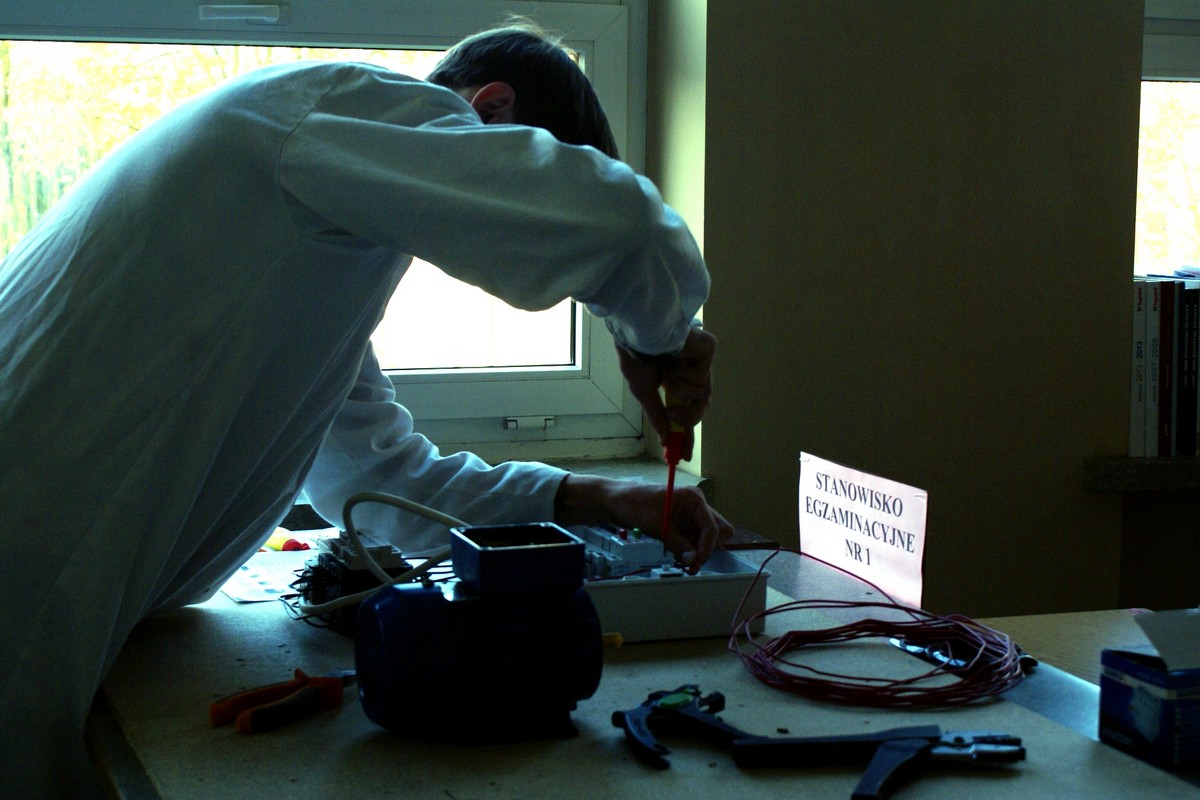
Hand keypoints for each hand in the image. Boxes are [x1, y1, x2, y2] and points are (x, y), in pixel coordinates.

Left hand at [554, 474, 733, 572]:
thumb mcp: (655, 524)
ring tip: (679, 558)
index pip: (713, 529)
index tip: (694, 563)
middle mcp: (697, 506)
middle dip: (707, 549)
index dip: (706, 549)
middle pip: (719, 532)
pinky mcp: (684, 524)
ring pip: (708, 538)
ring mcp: (691, 515)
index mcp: (694, 498)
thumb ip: (676, 543)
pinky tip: (674, 553)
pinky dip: (688, 550)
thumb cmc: (633, 503)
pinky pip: (694, 540)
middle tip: (690, 562)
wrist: (615, 500)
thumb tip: (692, 561)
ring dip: (697, 551)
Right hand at [616, 327, 714, 461]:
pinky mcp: (708, 349)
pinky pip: (701, 380)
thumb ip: (658, 417)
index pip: (685, 411)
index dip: (685, 435)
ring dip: (681, 395)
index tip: (682, 457)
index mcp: (675, 380)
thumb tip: (666, 439)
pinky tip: (673, 362)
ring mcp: (701, 360)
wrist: (636, 333)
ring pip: (703, 396)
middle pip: (700, 407)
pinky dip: (683, 378)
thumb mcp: (644, 392)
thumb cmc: (635, 355)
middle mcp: (691, 370)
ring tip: (667, 378)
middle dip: (688, 420)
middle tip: (674, 420)